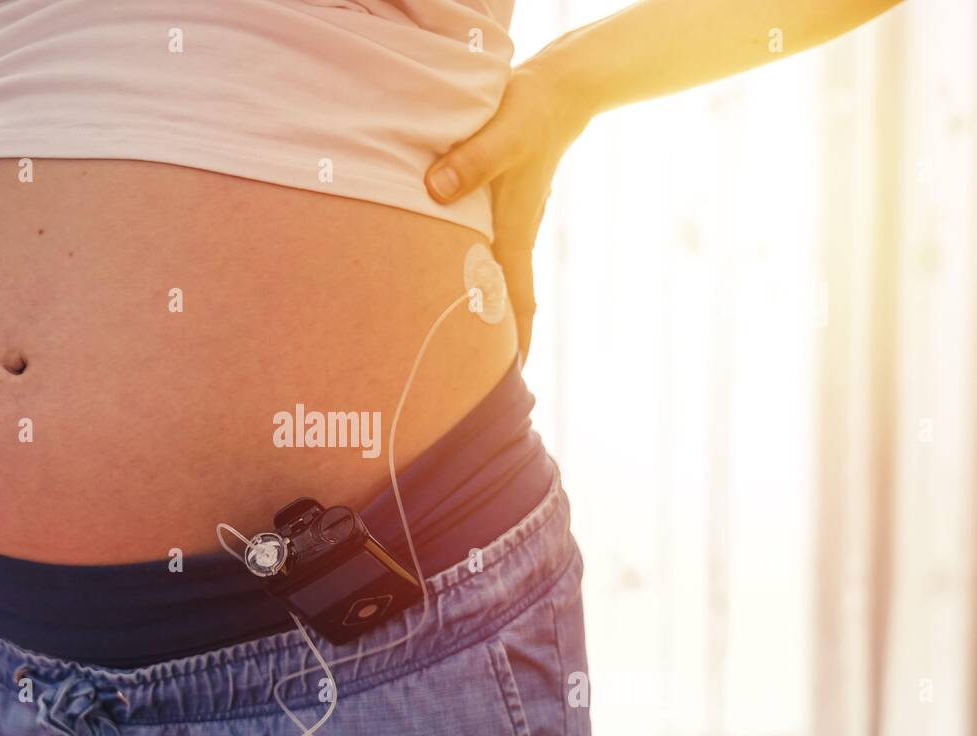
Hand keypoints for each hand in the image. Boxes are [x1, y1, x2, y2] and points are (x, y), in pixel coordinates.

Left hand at [425, 61, 592, 360]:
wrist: (555, 91)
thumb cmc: (528, 113)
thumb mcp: (501, 133)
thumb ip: (471, 161)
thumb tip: (436, 191)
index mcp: (512, 233)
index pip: (518, 302)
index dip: (516, 344)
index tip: (512, 383)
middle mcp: (510, 238)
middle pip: (505, 305)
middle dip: (497, 347)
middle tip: (482, 389)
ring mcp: (506, 227)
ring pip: (494, 284)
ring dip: (485, 317)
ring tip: (463, 355)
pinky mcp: (497, 211)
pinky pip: (486, 259)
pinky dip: (477, 283)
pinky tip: (458, 290)